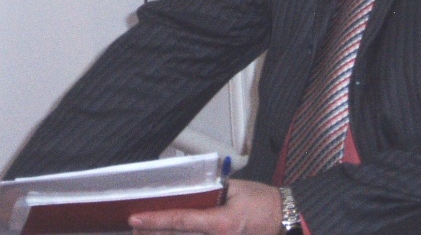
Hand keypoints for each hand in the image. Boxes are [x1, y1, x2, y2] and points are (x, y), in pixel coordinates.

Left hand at [129, 179, 282, 234]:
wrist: (285, 220)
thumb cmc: (263, 202)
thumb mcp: (237, 189)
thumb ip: (211, 192)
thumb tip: (190, 192)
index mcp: (220, 223)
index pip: (180, 222)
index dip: (155, 221)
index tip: (135, 218)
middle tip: (135, 228)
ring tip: (146, 234)